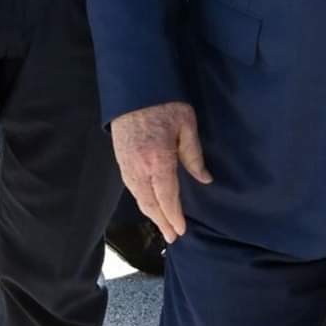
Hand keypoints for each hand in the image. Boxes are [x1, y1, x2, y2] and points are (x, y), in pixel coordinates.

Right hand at [110, 101, 212, 243]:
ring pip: (138, 197)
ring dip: (150, 214)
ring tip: (162, 225)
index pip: (167, 197)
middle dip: (161, 222)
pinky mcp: (120, 159)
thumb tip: (205, 180)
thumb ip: (194, 155)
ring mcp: (126, 164)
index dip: (174, 216)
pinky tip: (148, 204)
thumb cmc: (165, 103)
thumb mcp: (187, 125)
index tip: (181, 231)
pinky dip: (141, 200)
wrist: (133, 88)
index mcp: (158, 160)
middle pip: (150, 203)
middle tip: (172, 237)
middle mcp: (139, 167)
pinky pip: (131, 187)